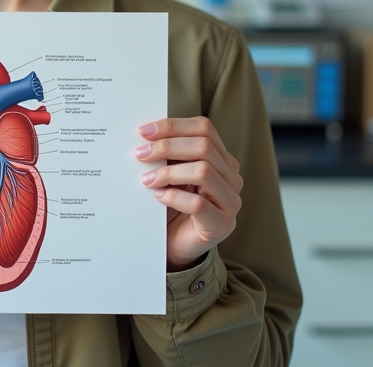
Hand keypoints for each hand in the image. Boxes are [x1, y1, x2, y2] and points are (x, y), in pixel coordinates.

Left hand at [135, 117, 242, 270]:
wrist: (176, 246)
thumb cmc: (172, 206)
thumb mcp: (172, 174)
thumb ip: (168, 154)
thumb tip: (145, 135)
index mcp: (222, 159)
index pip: (204, 128)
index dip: (173, 126)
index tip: (144, 131)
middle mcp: (231, 177)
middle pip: (204, 146)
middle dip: (167, 146)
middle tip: (140, 154)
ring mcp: (230, 201)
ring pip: (204, 171)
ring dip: (169, 172)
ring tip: (147, 179)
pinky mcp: (221, 224)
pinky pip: (198, 204)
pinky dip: (173, 197)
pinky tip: (158, 197)